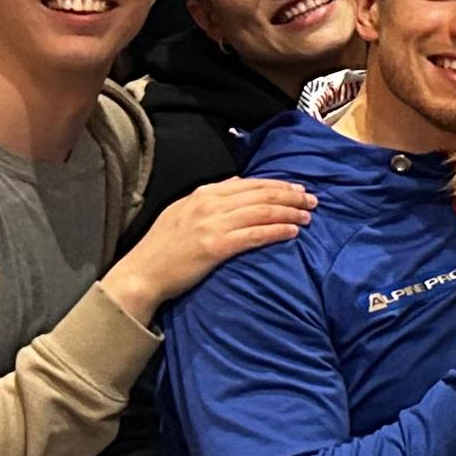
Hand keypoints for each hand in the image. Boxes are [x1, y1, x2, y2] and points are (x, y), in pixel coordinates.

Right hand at [103, 177, 314, 321]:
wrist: (142, 273)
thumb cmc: (164, 247)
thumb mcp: (184, 211)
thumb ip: (212, 197)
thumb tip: (239, 182)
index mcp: (203, 194)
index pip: (249, 183)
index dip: (277, 185)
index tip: (298, 189)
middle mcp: (209, 204)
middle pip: (260, 194)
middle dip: (290, 196)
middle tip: (312, 200)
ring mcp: (212, 224)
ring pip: (262, 212)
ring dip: (290, 212)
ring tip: (308, 216)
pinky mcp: (215, 246)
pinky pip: (254, 235)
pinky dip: (277, 231)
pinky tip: (293, 232)